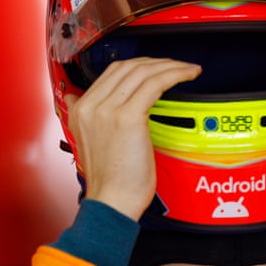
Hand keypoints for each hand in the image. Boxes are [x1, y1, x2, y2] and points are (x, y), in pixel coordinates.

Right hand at [63, 58, 200, 219]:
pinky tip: (187, 75)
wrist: (111, 202)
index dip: (139, 66)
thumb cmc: (111, 182)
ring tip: (187, 69)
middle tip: (176, 66)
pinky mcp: (127, 117)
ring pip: (142, 72)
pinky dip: (174, 75)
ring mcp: (108, 110)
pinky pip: (154, 84)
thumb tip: (78, 100)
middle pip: (127, 67)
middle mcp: (91, 105)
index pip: (112, 73)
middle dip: (155, 62)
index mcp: (80, 110)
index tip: (158, 68)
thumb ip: (88, 120)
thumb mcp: (89, 143)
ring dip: (169, 66)